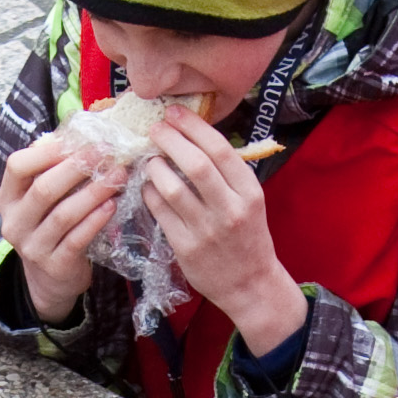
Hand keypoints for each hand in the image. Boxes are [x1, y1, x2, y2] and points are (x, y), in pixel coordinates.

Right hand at [0, 134, 119, 324]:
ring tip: (117, 176)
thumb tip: (76, 135)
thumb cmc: (50, 227)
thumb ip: (50, 170)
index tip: (76, 141)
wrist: (49, 280)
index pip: (16, 166)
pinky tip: (111, 205)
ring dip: (93, 192)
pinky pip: (77, 239)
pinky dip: (96, 220)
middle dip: (76, 168)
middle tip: (105, 152)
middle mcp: (15, 222)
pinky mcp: (55, 265)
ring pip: (63, 215)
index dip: (47, 152)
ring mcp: (33, 247)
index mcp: (9, 198)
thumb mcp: (41, 200)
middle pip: (43, 189)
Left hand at [135, 108, 302, 348]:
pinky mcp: (186, 249)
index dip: (193, 127)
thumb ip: (227, 173)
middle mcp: (230, 210)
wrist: (249, 284)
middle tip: (155, 128)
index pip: (220, 150)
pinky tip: (147, 186)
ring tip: (150, 159)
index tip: (175, 113)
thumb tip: (192, 135)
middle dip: (170, 140)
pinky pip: (160, 212)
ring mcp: (207, 231)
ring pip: (172, 188)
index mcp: (250, 193)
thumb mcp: (250, 201)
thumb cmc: (247, 236)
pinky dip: (149, 193)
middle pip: (196, 165)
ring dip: (155, 167)